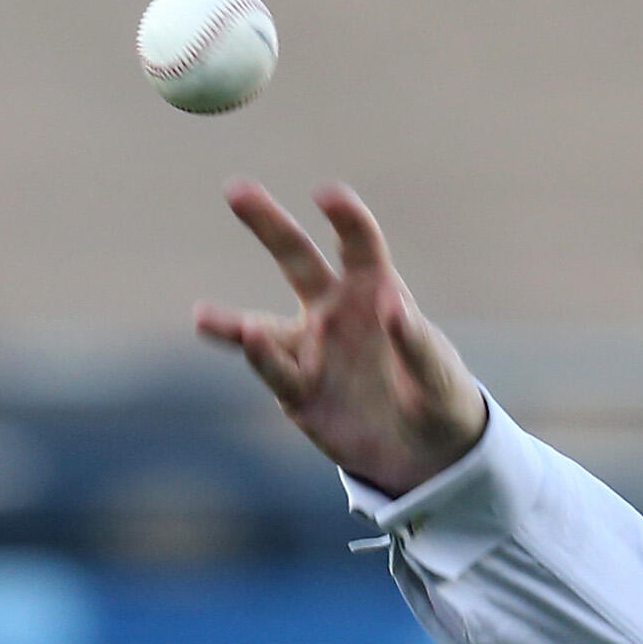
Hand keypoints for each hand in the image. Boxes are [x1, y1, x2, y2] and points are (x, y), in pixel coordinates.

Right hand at [193, 181, 488, 496]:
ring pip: (265, 328)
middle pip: (296, 259)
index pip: (358, 246)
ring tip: (203, 317)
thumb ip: (418, 342)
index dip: (346, 219)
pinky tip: (246, 343)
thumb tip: (392, 304)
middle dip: (268, 224)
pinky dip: (261, 360)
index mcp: (374, 290)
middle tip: (236, 189)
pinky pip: (276, 373)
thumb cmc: (438, 397)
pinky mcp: (298, 391)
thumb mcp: (439, 375)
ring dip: (235, 324)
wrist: (425, 453)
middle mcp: (333, 310)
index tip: (327, 195)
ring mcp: (310, 349)